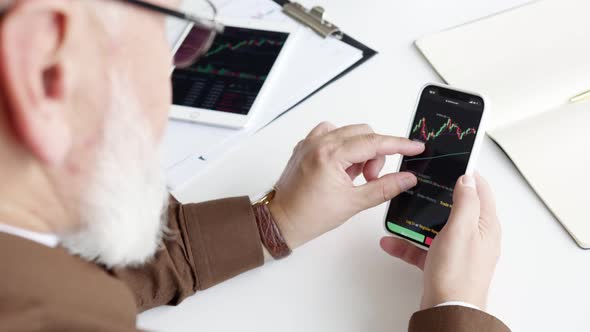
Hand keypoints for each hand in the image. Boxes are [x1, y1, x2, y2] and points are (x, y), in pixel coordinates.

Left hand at [269, 122, 424, 248]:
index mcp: (330, 155)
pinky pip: (331, 135)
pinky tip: (341, 166)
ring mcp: (309, 142)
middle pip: (363, 133)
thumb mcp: (354, 203)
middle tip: (371, 177)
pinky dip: (342, 147)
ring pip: (348, 132)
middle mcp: (318, 143)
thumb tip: (407, 178)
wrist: (282, 221)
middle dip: (375, 154)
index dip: (399, 144)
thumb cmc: (310, 215)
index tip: (415, 147)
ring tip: (353, 175)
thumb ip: (385, 187)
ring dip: (359, 150)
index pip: (374, 142)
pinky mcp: (305, 146)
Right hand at [380, 174, 500, 308]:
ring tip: (403, 214)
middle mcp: (474, 236)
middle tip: (424, 184)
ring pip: (437, 226)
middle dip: (437, 196)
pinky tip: (392, 241)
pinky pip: (423, 247)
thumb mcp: (460, 229)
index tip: (453, 161)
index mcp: (485, 225)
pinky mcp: (442, 262)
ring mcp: (458, 250)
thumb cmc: (458, 275)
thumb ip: (465, 201)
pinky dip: (408, 243)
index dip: (468, 173)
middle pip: (457, 206)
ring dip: (418, 221)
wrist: (447, 311)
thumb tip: (467, 178)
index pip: (481, 189)